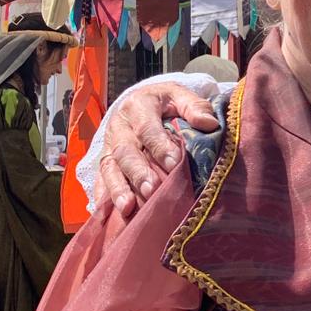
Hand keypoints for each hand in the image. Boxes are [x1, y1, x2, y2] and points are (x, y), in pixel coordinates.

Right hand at [95, 82, 217, 218]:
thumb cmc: (166, 103)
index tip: (175, 164)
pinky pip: (101, 179)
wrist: (141, 102)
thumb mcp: (180, 95)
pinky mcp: (105, 161)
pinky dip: (104, 197)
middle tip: (151, 190)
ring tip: (128, 208)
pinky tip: (110, 215)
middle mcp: (119, 126)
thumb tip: (210, 123)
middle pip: (125, 151)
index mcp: (138, 106)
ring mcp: (109, 145)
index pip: (147, 128)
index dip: (160, 146)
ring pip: (109, 168)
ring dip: (118, 189)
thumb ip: (194, 107)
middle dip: (138, 172)